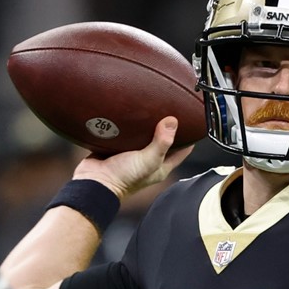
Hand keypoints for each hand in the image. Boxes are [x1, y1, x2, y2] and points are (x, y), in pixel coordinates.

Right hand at [73, 117, 194, 199]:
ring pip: (144, 135)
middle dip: (168, 126)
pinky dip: (130, 124)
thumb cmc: (122, 179)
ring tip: (153, 107)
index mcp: (160, 166)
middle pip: (163, 140)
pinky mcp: (117, 147)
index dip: (190, 137)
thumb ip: (161, 142)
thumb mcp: (148, 160)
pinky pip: (126, 133)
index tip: (194, 121)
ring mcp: (132, 153)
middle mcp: (148, 160)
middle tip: (172, 108)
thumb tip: (173, 122)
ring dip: (148, 123)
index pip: (182, 150)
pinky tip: (131, 112)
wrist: (94, 181)